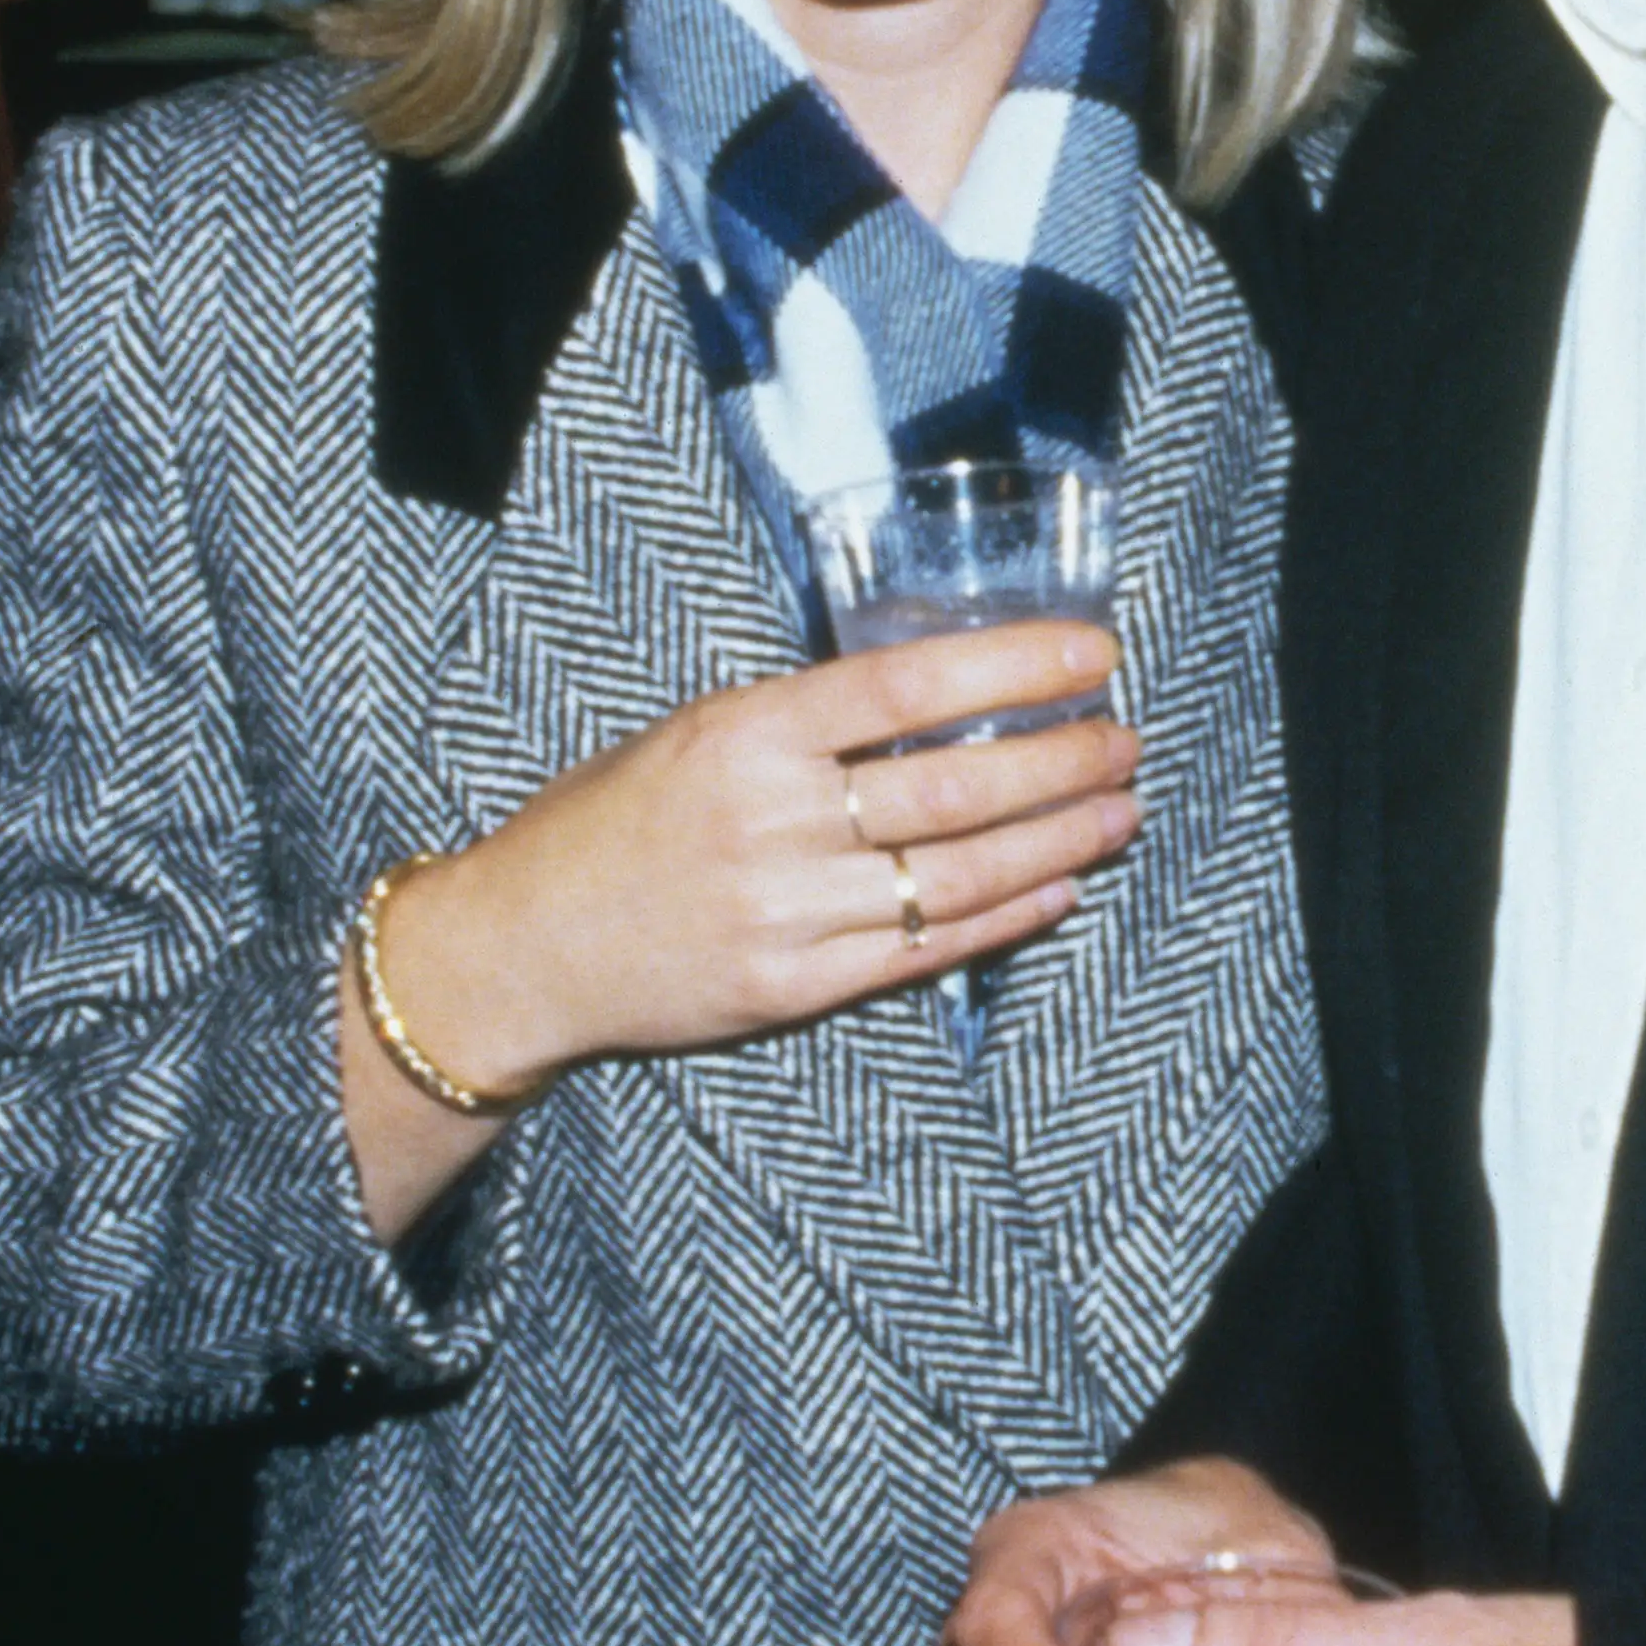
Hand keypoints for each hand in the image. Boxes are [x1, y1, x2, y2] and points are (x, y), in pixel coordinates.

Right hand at [344, 619, 1135, 1237]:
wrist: (523, 947)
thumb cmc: (607, 823)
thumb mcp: (693, 732)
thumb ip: (803, 719)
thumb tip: (935, 693)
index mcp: (746, 735)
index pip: (907, 688)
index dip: (1014, 670)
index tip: (1092, 657)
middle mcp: (772, 822)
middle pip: (954, 787)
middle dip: (1060, 762)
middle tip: (1123, 741)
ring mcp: (787, 912)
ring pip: (956, 874)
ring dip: (1055, 841)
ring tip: (1117, 811)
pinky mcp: (796, 988)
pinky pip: (926, 951)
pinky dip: (1005, 917)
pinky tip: (1058, 886)